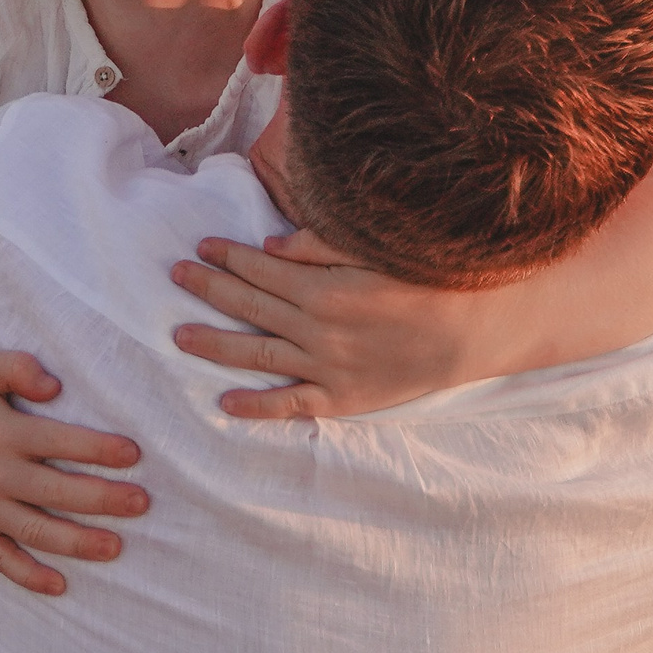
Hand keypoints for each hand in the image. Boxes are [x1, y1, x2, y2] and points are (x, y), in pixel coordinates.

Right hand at [0, 350, 147, 596]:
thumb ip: (18, 366)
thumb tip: (55, 386)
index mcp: (1, 431)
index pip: (58, 441)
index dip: (98, 448)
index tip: (134, 455)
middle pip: (54, 490)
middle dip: (102, 499)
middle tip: (141, 503)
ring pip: (34, 530)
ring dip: (77, 542)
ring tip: (116, 547)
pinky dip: (28, 575)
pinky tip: (61, 585)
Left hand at [170, 231, 495, 417]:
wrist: (477, 332)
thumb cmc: (431, 282)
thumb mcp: (378, 252)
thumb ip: (322, 246)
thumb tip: (270, 245)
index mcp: (324, 289)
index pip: (262, 269)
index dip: (229, 256)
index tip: (202, 246)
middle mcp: (317, 331)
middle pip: (250, 307)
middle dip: (209, 289)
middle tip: (176, 277)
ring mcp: (327, 369)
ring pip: (257, 356)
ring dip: (215, 345)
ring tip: (179, 337)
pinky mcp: (342, 399)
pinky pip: (290, 405)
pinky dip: (256, 407)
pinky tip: (224, 404)